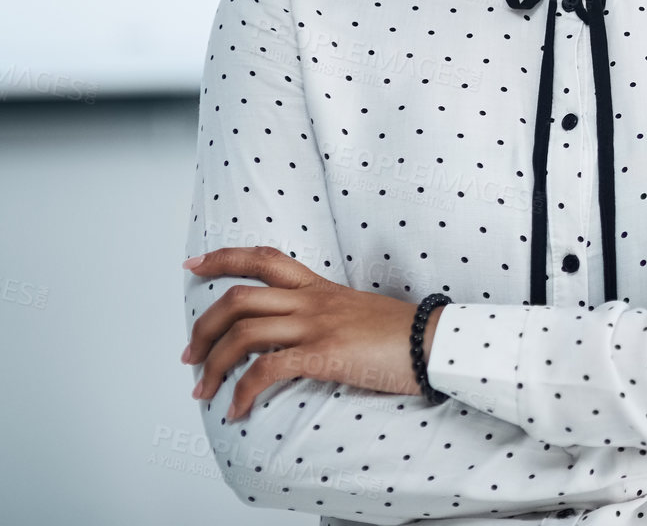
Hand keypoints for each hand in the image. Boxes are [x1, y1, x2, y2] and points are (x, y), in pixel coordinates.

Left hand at [180, 246, 433, 421]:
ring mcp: (317, 325)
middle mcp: (313, 301)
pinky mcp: (323, 354)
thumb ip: (327, 315)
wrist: (435, 342)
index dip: (224, 258)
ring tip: (202, 388)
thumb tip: (304, 334)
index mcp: (320, 287)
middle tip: (189, 353)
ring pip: (243, 333)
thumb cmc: (402, 334)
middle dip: (203, 327)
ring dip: (212, 363)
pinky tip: (237, 410)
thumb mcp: (359, 311)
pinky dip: (242, 392)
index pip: (265, 259)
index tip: (194, 264)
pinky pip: (266, 370)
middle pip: (239, 298)